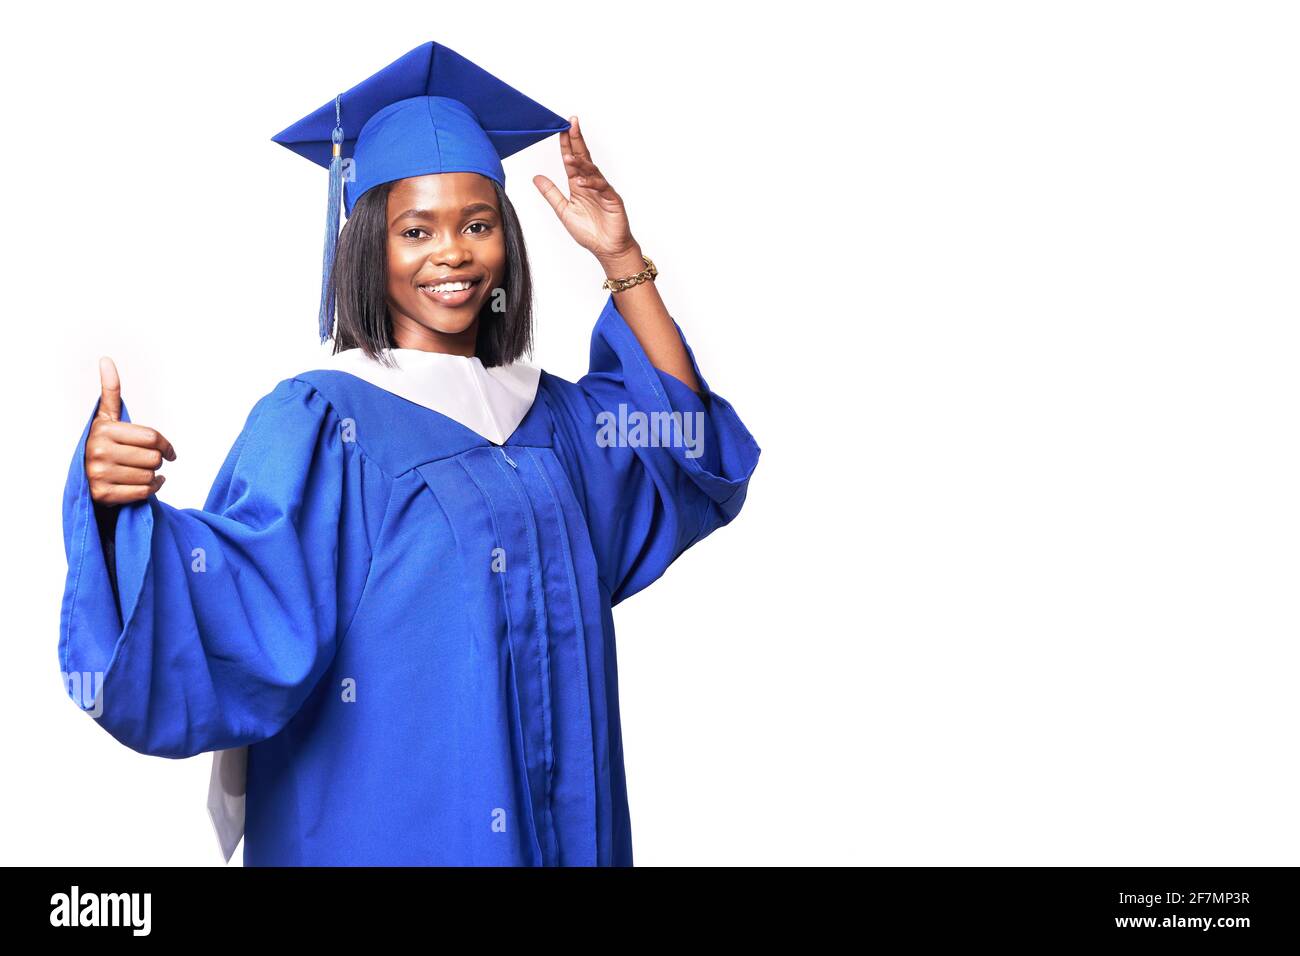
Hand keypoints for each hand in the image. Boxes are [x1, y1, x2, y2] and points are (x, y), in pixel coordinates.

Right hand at [84, 357, 175, 506]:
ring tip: (144, 472)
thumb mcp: (107, 417)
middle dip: (157, 460)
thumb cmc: (104, 443)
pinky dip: (152, 489)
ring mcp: (99, 475)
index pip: (153, 438)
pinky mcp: (103, 495)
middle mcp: (98, 452)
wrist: (84, 476)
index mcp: (103, 430)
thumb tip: (106, 360)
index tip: (169, 450)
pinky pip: (144, 492)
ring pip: (150, 476)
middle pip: (154, 458)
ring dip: (154, 476)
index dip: (166, 445)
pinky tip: (147, 483)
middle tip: (149, 461)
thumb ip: (110, 391)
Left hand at [533, 116, 639, 266]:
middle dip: (577, 140)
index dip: (566, 144)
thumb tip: (536, 177)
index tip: (560, 128)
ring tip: (569, 155)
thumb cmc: (589, 232)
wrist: (608, 249)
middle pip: (584, 157)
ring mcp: (603, 190)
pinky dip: (592, 183)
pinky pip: (602, 187)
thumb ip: (551, 193)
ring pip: (592, 170)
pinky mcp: (613, 200)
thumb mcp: (563, 210)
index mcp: (579, 185)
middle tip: (571, 123)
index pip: (572, 160)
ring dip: (581, 162)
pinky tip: (581, 181)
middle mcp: (591, 184)